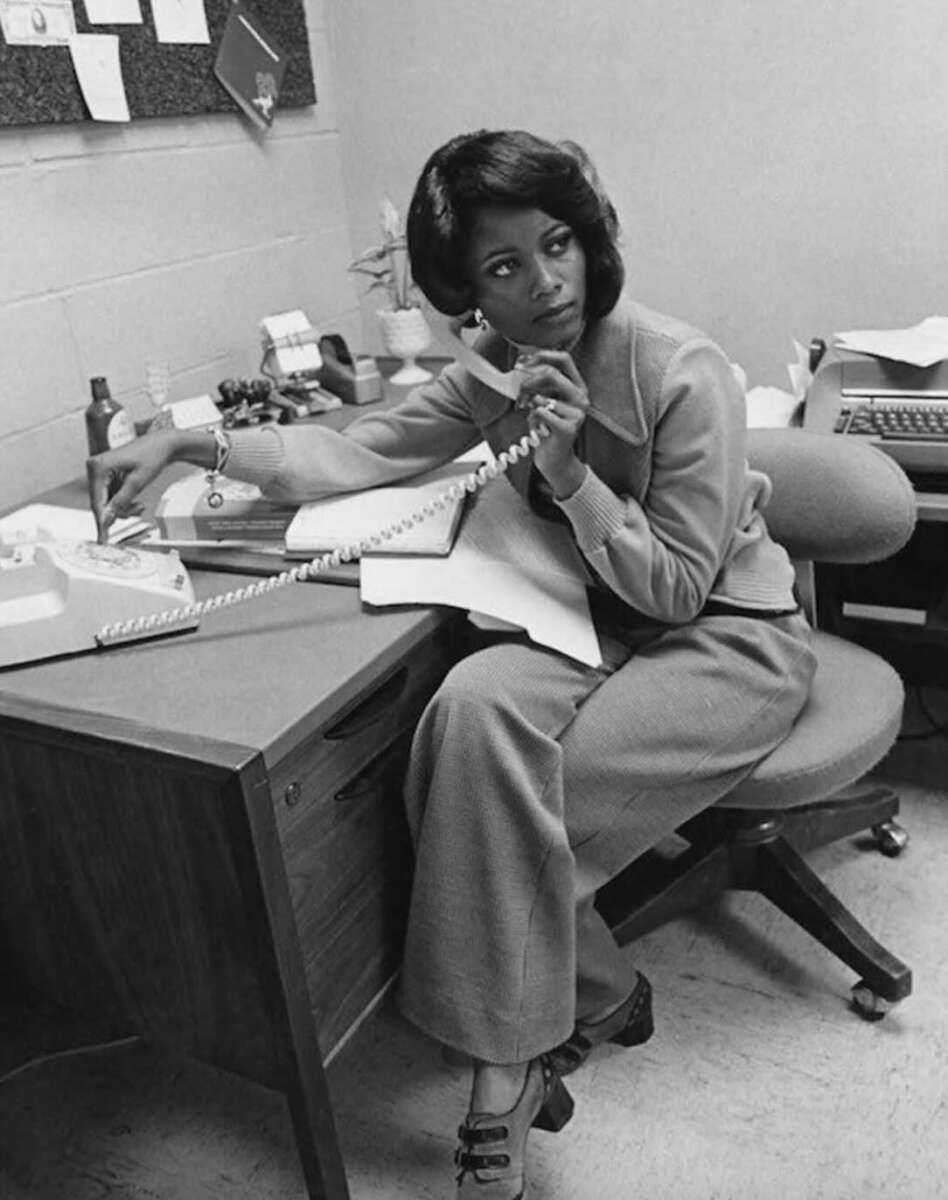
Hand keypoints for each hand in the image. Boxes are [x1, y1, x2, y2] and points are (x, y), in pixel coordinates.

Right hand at [86, 430, 177, 543]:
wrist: (162, 444)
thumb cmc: (152, 456)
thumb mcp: (138, 482)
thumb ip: (121, 501)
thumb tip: (107, 519)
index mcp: (99, 466)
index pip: (97, 501)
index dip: (101, 521)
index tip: (102, 539)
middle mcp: (95, 467)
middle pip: (100, 502)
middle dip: (118, 512)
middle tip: (138, 511)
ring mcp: (100, 471)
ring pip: (106, 502)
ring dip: (122, 508)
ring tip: (140, 505)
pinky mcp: (107, 475)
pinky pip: (111, 496)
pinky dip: (122, 502)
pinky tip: (136, 501)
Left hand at [515, 350, 588, 497]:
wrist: (553, 458)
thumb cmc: (546, 428)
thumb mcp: (542, 400)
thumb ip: (538, 383)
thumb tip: (520, 365)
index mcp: (577, 385)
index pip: (564, 358)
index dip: (542, 355)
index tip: (522, 361)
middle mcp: (581, 396)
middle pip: (551, 374)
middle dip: (527, 381)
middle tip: (518, 392)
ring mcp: (578, 413)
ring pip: (542, 397)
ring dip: (529, 406)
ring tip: (532, 417)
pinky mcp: (569, 428)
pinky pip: (540, 413)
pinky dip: (532, 420)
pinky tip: (538, 429)